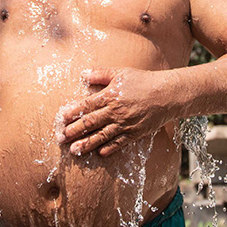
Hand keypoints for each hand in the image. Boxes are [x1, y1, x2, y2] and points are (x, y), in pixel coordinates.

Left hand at [58, 68, 174, 156]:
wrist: (166, 94)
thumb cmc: (143, 81)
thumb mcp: (121, 73)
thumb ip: (101, 74)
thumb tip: (83, 74)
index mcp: (110, 96)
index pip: (86, 106)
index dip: (72, 113)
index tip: (60, 118)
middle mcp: (115, 112)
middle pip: (90, 123)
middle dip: (74, 131)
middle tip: (60, 138)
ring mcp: (124, 124)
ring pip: (101, 136)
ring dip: (86, 144)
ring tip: (74, 151)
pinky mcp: (134, 133)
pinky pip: (119, 143)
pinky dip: (109, 149)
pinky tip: (99, 154)